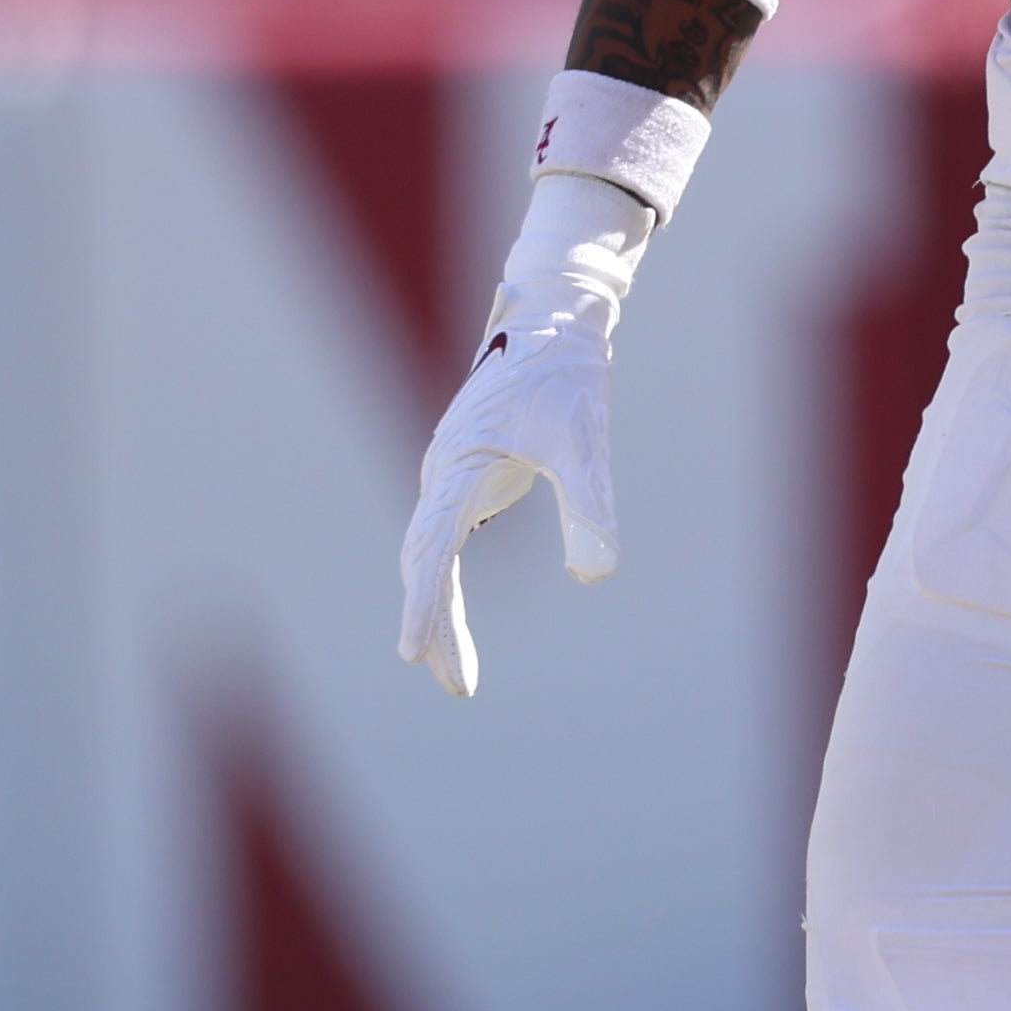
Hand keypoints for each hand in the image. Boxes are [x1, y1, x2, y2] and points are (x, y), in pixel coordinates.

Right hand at [397, 177, 651, 696]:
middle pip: (425, 563)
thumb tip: (596, 577)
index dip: (424, 604)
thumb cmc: (566, 376)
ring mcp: (450, 476)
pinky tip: (450, 624)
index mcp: (461, 464)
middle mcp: (444, 472)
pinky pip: (443, 543)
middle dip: (436, 626)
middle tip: (461, 687)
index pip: (432, 549)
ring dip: (439, 612)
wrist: (554, 323)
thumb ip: (591, 505)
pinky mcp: (467, 477)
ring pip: (430, 556)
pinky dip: (444, 586)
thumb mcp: (587, 440)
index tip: (414, 653)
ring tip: (459, 675)